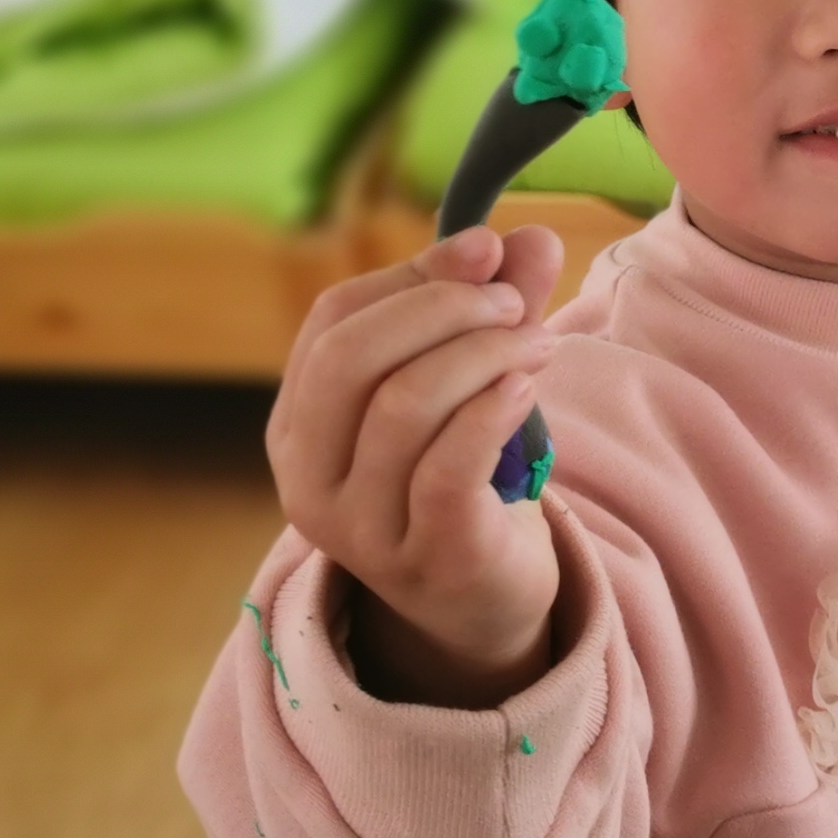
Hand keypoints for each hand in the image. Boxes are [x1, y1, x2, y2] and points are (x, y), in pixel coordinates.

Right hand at [266, 224, 566, 708]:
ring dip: (482, 355)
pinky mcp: (427, 559)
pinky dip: (488, 412)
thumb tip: (530, 236)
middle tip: (514, 302)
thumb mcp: (467, 384)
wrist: (482, 601)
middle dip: (441, 309)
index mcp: (298, 425)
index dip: (412, 274)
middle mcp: (308, 479)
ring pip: (403, 407)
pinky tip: (524, 389)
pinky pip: (446, 469)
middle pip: (352, 358)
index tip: (487, 250)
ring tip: (539, 344)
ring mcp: (361, 529)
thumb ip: (492, 309)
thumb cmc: (463, 476)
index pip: (334, 320)